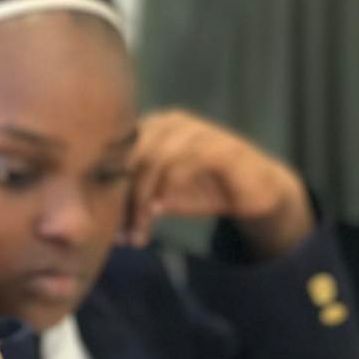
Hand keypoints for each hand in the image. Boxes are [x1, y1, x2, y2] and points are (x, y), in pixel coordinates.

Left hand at [124, 109, 313, 257]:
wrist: (254, 191)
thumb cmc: (203, 190)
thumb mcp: (162, 198)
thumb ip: (135, 201)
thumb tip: (105, 223)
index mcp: (153, 129)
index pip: (119, 154)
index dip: (107, 189)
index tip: (104, 225)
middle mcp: (173, 123)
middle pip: (132, 155)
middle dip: (122, 199)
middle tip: (119, 236)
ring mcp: (198, 131)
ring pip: (155, 160)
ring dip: (142, 201)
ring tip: (139, 234)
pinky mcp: (221, 147)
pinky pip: (186, 162)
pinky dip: (168, 188)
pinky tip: (159, 212)